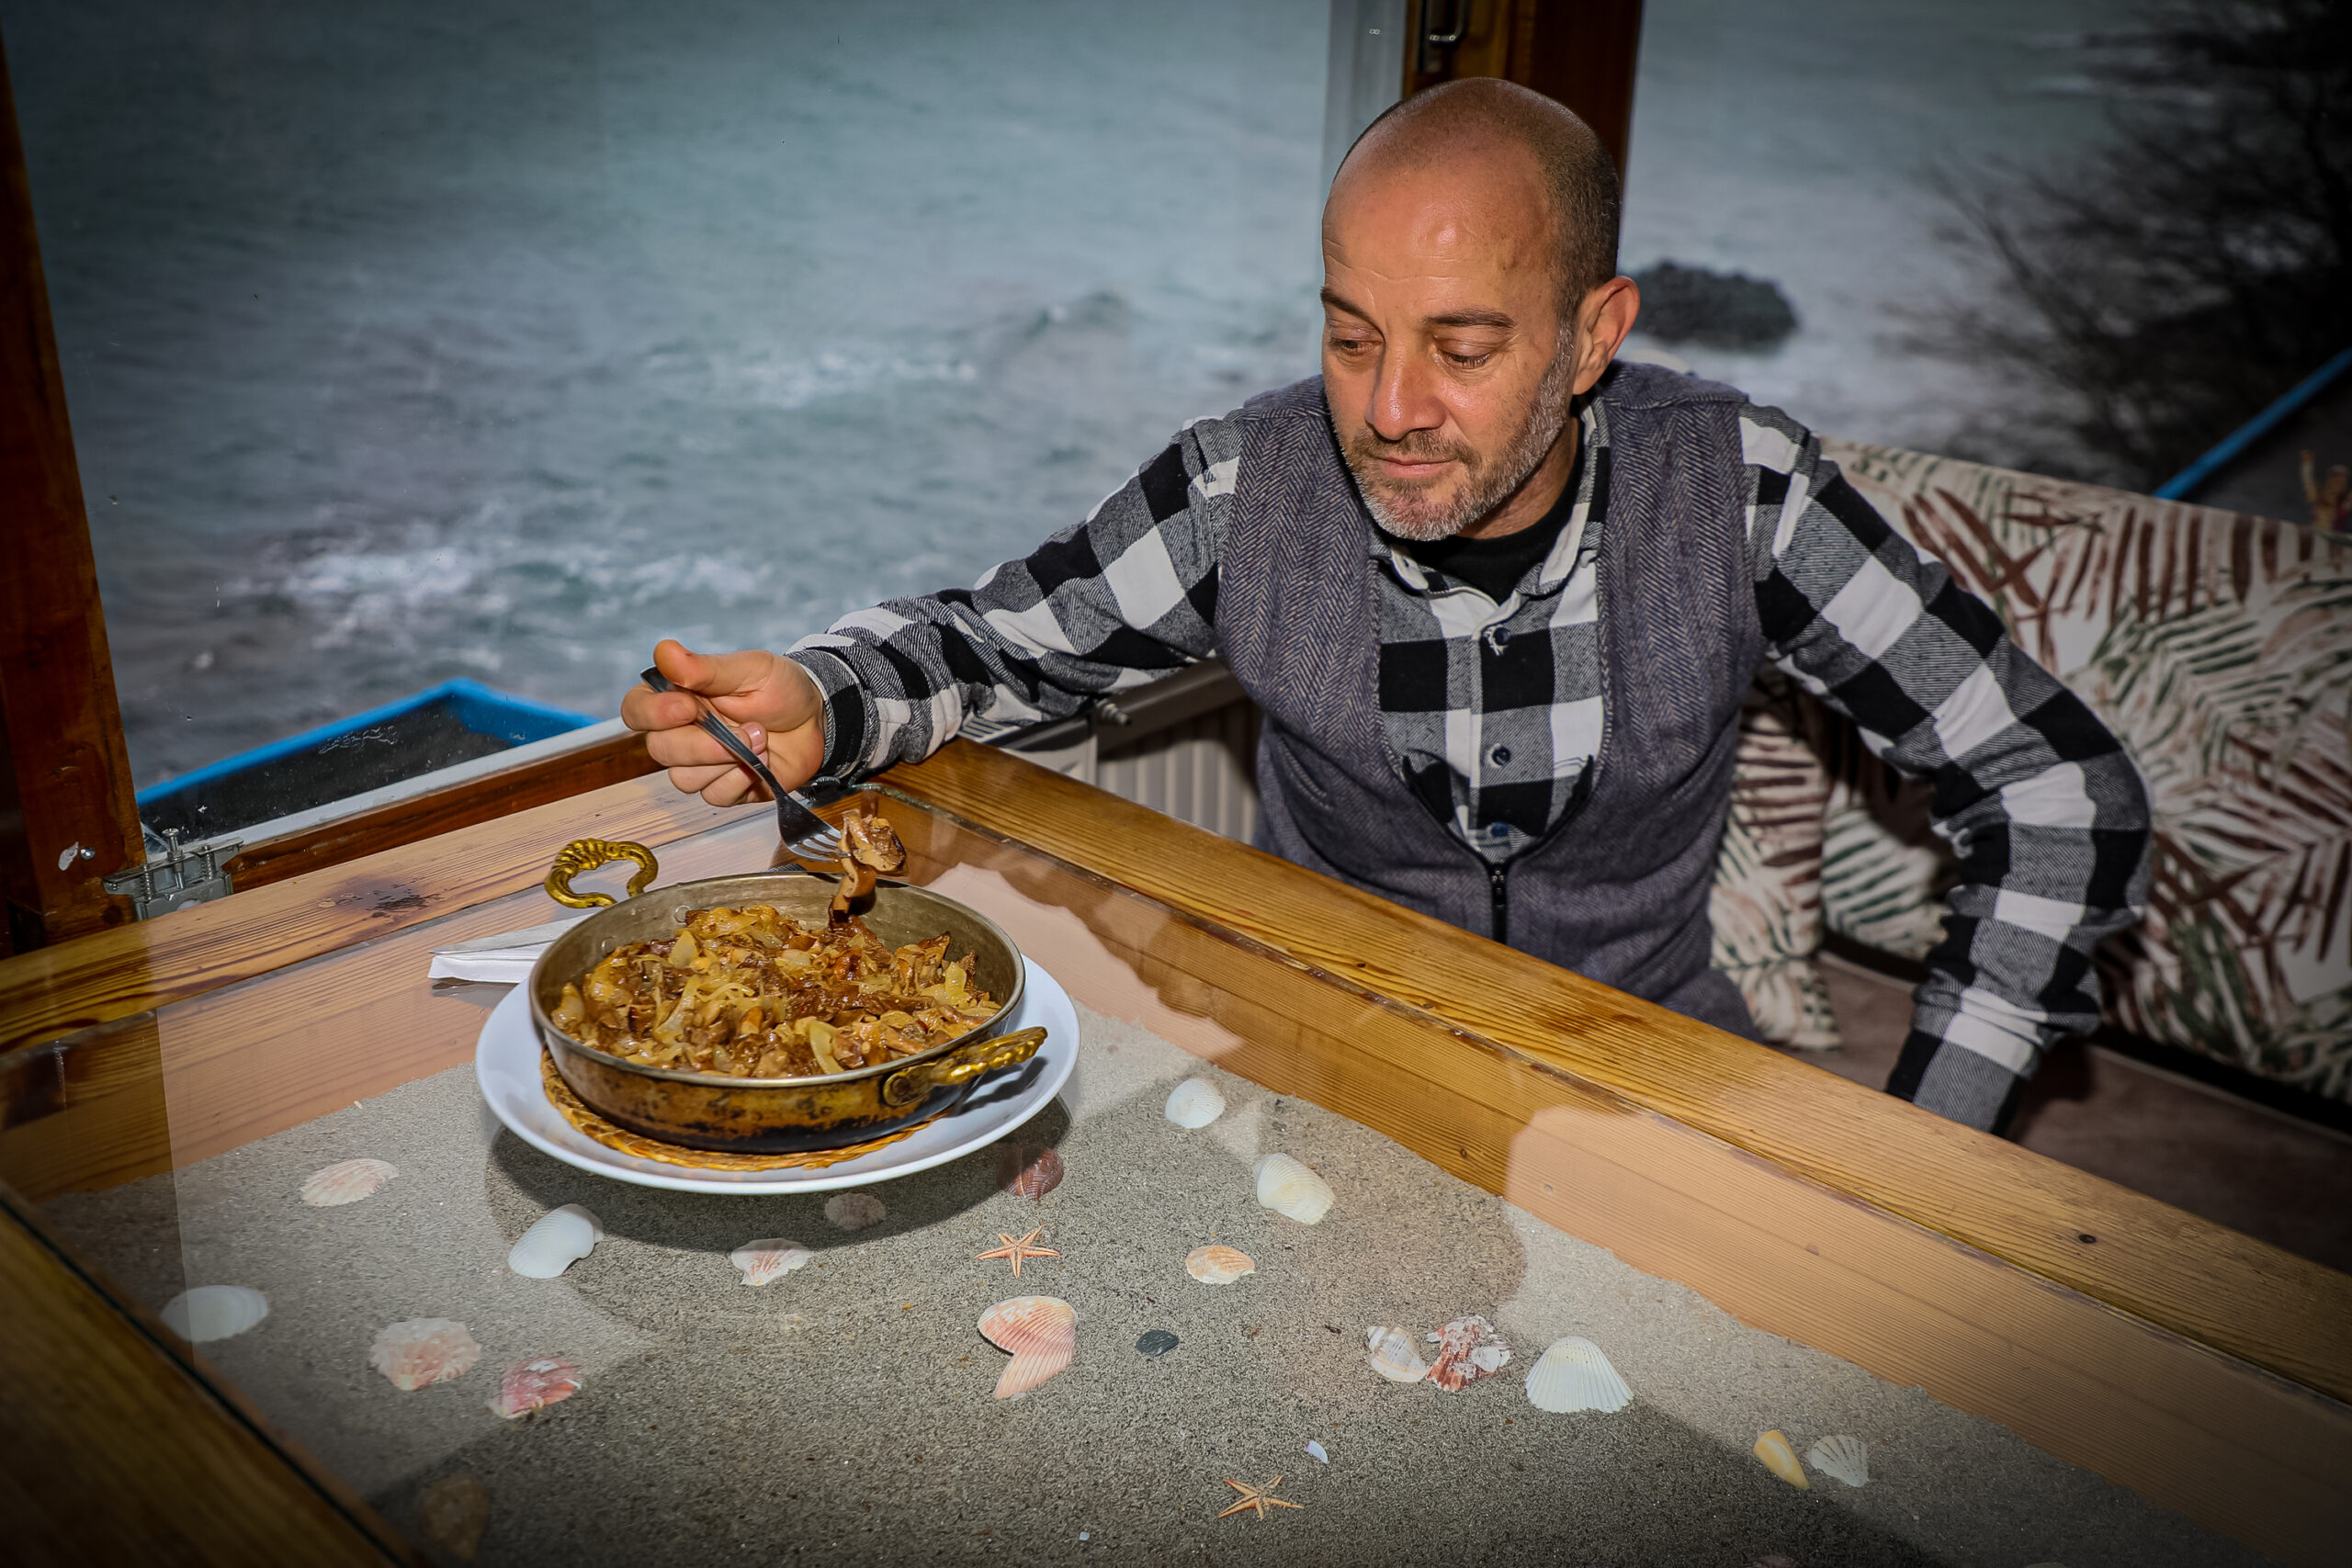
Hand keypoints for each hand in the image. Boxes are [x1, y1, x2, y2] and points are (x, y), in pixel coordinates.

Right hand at [620, 639, 825, 806]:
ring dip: (727, 761)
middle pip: (659, 750)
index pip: (636, 709)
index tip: (687, 708)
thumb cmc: (779, 688)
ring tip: (761, 738)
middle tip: (746, 729)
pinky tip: (761, 762)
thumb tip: (663, 651)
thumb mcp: (749, 669)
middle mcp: (680, 733)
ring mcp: (700, 764)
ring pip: (684, 778)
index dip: (653, 714)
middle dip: (702, 744)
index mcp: (677, 697)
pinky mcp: (723, 787)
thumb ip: (705, 668)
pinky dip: (740, 780)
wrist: (816, 719)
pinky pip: (714, 796)